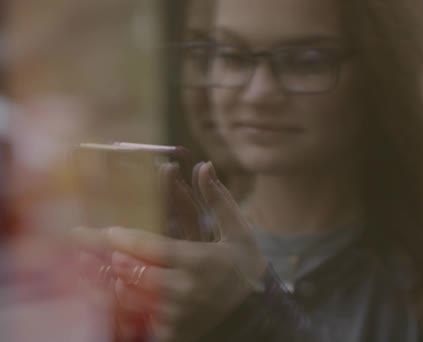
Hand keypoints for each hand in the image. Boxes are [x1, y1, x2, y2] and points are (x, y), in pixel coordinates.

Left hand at [106, 162, 266, 340]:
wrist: (259, 312)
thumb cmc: (246, 266)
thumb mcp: (238, 230)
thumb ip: (218, 199)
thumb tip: (203, 165)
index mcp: (199, 260)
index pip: (153, 248)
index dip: (125, 240)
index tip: (108, 232)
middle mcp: (185, 288)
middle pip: (135, 273)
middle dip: (112, 259)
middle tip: (91, 249)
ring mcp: (178, 314)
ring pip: (132, 298)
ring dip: (114, 282)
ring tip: (99, 269)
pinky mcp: (173, 332)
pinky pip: (139, 322)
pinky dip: (126, 308)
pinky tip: (119, 295)